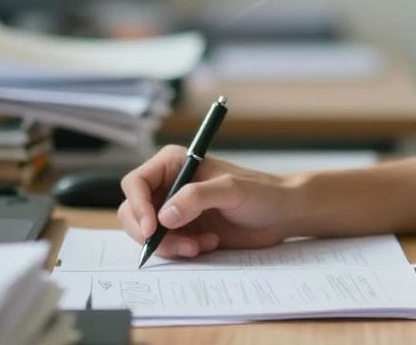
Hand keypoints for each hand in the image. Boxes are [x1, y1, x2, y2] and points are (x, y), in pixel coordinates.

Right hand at [117, 146, 295, 258]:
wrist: (281, 214)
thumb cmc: (261, 192)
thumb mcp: (231, 190)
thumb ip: (197, 197)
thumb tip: (163, 216)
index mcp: (173, 164)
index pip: (136, 183)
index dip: (138, 207)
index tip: (151, 229)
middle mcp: (168, 185)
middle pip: (134, 212)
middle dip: (153, 234)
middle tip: (181, 246)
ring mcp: (174, 210)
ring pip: (148, 234)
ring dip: (171, 246)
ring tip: (201, 245)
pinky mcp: (184, 231)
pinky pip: (166, 246)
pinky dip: (181, 251)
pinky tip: (208, 244)